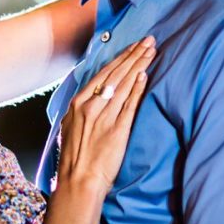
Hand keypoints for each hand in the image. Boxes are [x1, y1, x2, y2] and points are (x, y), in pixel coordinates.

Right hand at [56, 37, 153, 193]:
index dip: (119, 59)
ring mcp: (103, 117)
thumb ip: (83, 110)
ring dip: (138, 65)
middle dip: (133, 55)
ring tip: (151, 51)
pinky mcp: (116, 129)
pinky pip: (129, 104)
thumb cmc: (75, 160)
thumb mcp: (71, 128)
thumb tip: (96, 96)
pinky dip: (137, 88)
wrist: (78, 183)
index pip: (102, 74)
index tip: (132, 47)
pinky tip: (145, 74)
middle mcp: (89, 106)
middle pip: (115, 74)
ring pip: (123, 84)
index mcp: (77, 104)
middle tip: (148, 41)